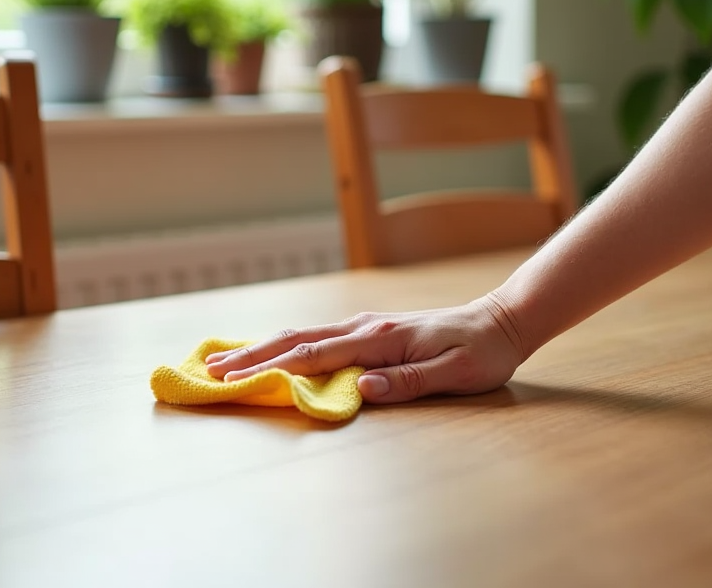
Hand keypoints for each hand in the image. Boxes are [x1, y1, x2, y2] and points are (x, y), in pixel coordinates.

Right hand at [205, 296, 527, 404]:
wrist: (500, 320)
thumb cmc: (480, 352)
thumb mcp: (456, 374)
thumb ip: (409, 382)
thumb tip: (362, 390)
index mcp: (381, 338)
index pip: (316, 355)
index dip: (274, 368)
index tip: (236, 379)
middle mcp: (366, 326)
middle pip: (297, 340)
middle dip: (252, 355)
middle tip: (211, 369)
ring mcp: (366, 324)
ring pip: (303, 334)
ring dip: (263, 347)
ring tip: (227, 358)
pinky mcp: (370, 328)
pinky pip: (319, 335)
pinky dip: (287, 342)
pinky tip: (274, 349)